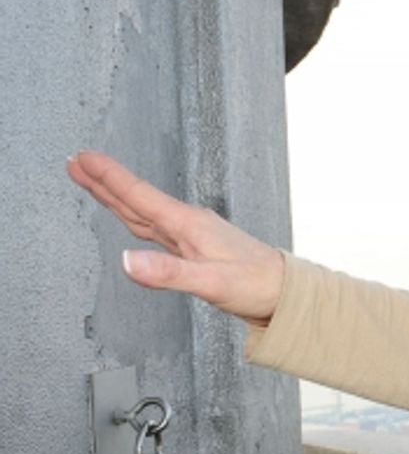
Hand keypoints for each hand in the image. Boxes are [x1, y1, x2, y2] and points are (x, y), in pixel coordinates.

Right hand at [67, 152, 283, 325]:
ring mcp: (192, 236)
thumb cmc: (258, 286)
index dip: (108, 178)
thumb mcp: (212, 282)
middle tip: (75, 163)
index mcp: (188, 226)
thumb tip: (127, 262)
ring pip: (145, 212)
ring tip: (93, 181)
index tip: (82, 158)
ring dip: (117, 196)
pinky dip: (138, 217)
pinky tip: (134, 217)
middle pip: (137, 199)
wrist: (288, 294)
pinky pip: (157, 228)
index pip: (140, 196)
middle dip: (104, 181)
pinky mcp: (196, 249)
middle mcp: (188, 225)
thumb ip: (169, 273)